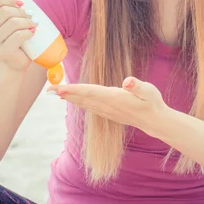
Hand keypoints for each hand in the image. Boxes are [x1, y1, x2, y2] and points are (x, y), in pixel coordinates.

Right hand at [0, 0, 37, 71]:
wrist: (12, 61)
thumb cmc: (6, 35)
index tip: (21, 3)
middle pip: (5, 12)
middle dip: (21, 11)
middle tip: (30, 15)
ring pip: (13, 23)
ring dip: (28, 21)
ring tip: (33, 23)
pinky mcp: (3, 53)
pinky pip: (18, 36)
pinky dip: (28, 32)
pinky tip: (32, 32)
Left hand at [51, 77, 168, 136]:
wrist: (155, 121)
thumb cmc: (152, 103)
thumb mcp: (148, 91)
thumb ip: (137, 86)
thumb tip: (127, 82)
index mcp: (114, 98)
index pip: (90, 92)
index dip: (74, 90)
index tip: (60, 89)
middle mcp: (107, 106)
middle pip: (82, 98)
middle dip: (65, 94)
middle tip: (48, 89)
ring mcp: (107, 111)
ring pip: (84, 103)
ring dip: (69, 98)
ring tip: (56, 93)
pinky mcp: (108, 113)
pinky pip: (89, 107)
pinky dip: (79, 102)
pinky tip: (74, 100)